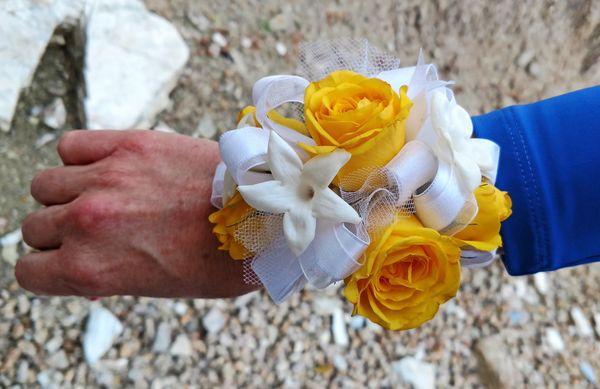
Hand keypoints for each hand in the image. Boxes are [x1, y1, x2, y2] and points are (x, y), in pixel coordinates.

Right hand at [16, 130, 256, 297]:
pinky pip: (71, 145)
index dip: (48, 269)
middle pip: (34, 227)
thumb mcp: (158, 286)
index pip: (28, 270)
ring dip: (65, 194)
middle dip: (60, 234)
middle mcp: (86, 223)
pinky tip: (107, 167)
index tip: (67, 262)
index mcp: (91, 269)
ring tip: (101, 196)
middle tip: (96, 231)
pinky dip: (80, 157)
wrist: (264, 216)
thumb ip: (109, 274)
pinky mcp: (129, 145)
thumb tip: (83, 267)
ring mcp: (106, 179)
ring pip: (45, 185)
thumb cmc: (219, 260)